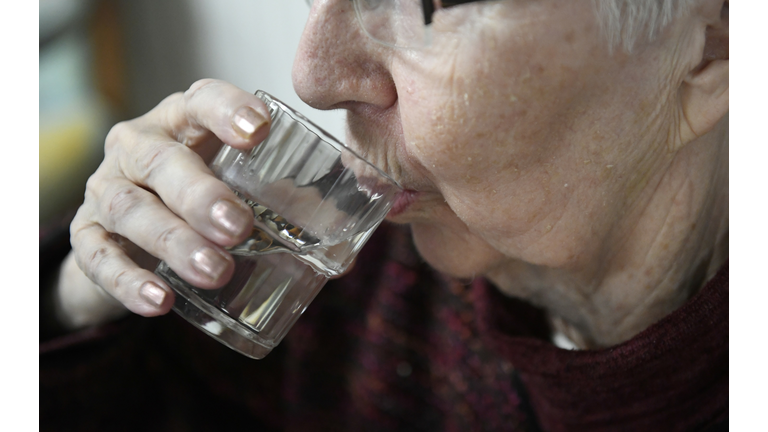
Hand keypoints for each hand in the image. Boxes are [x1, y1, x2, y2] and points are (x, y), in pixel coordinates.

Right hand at [66, 79, 270, 320]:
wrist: (127, 236)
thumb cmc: (196, 200)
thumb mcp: (233, 188)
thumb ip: (282, 211)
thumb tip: (343, 262)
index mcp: (182, 123)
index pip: (201, 101)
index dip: (227, 110)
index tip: (260, 132)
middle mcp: (137, 147)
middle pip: (162, 163)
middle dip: (201, 195)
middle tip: (238, 227)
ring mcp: (106, 189)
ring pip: (131, 210)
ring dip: (174, 242)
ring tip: (215, 270)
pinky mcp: (86, 235)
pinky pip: (99, 257)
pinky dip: (129, 281)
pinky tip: (159, 301)